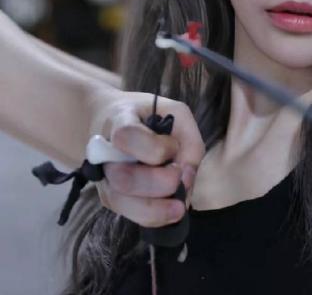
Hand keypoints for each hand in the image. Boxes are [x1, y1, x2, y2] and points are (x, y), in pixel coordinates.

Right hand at [89, 90, 204, 227]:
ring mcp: (104, 177)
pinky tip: (170, 212)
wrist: (115, 120)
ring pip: (121, 202)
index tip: (172, 147)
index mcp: (119, 121)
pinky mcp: (109, 196)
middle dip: (158, 183)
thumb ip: (188, 141)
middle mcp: (104, 152)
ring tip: (178, 207)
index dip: (154, 148)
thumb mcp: (177, 114)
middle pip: (123, 178)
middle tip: (178, 178)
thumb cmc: (150, 115)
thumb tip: (187, 178)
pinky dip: (153, 217)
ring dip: (155, 209)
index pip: (126, 136)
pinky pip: (127, 214)